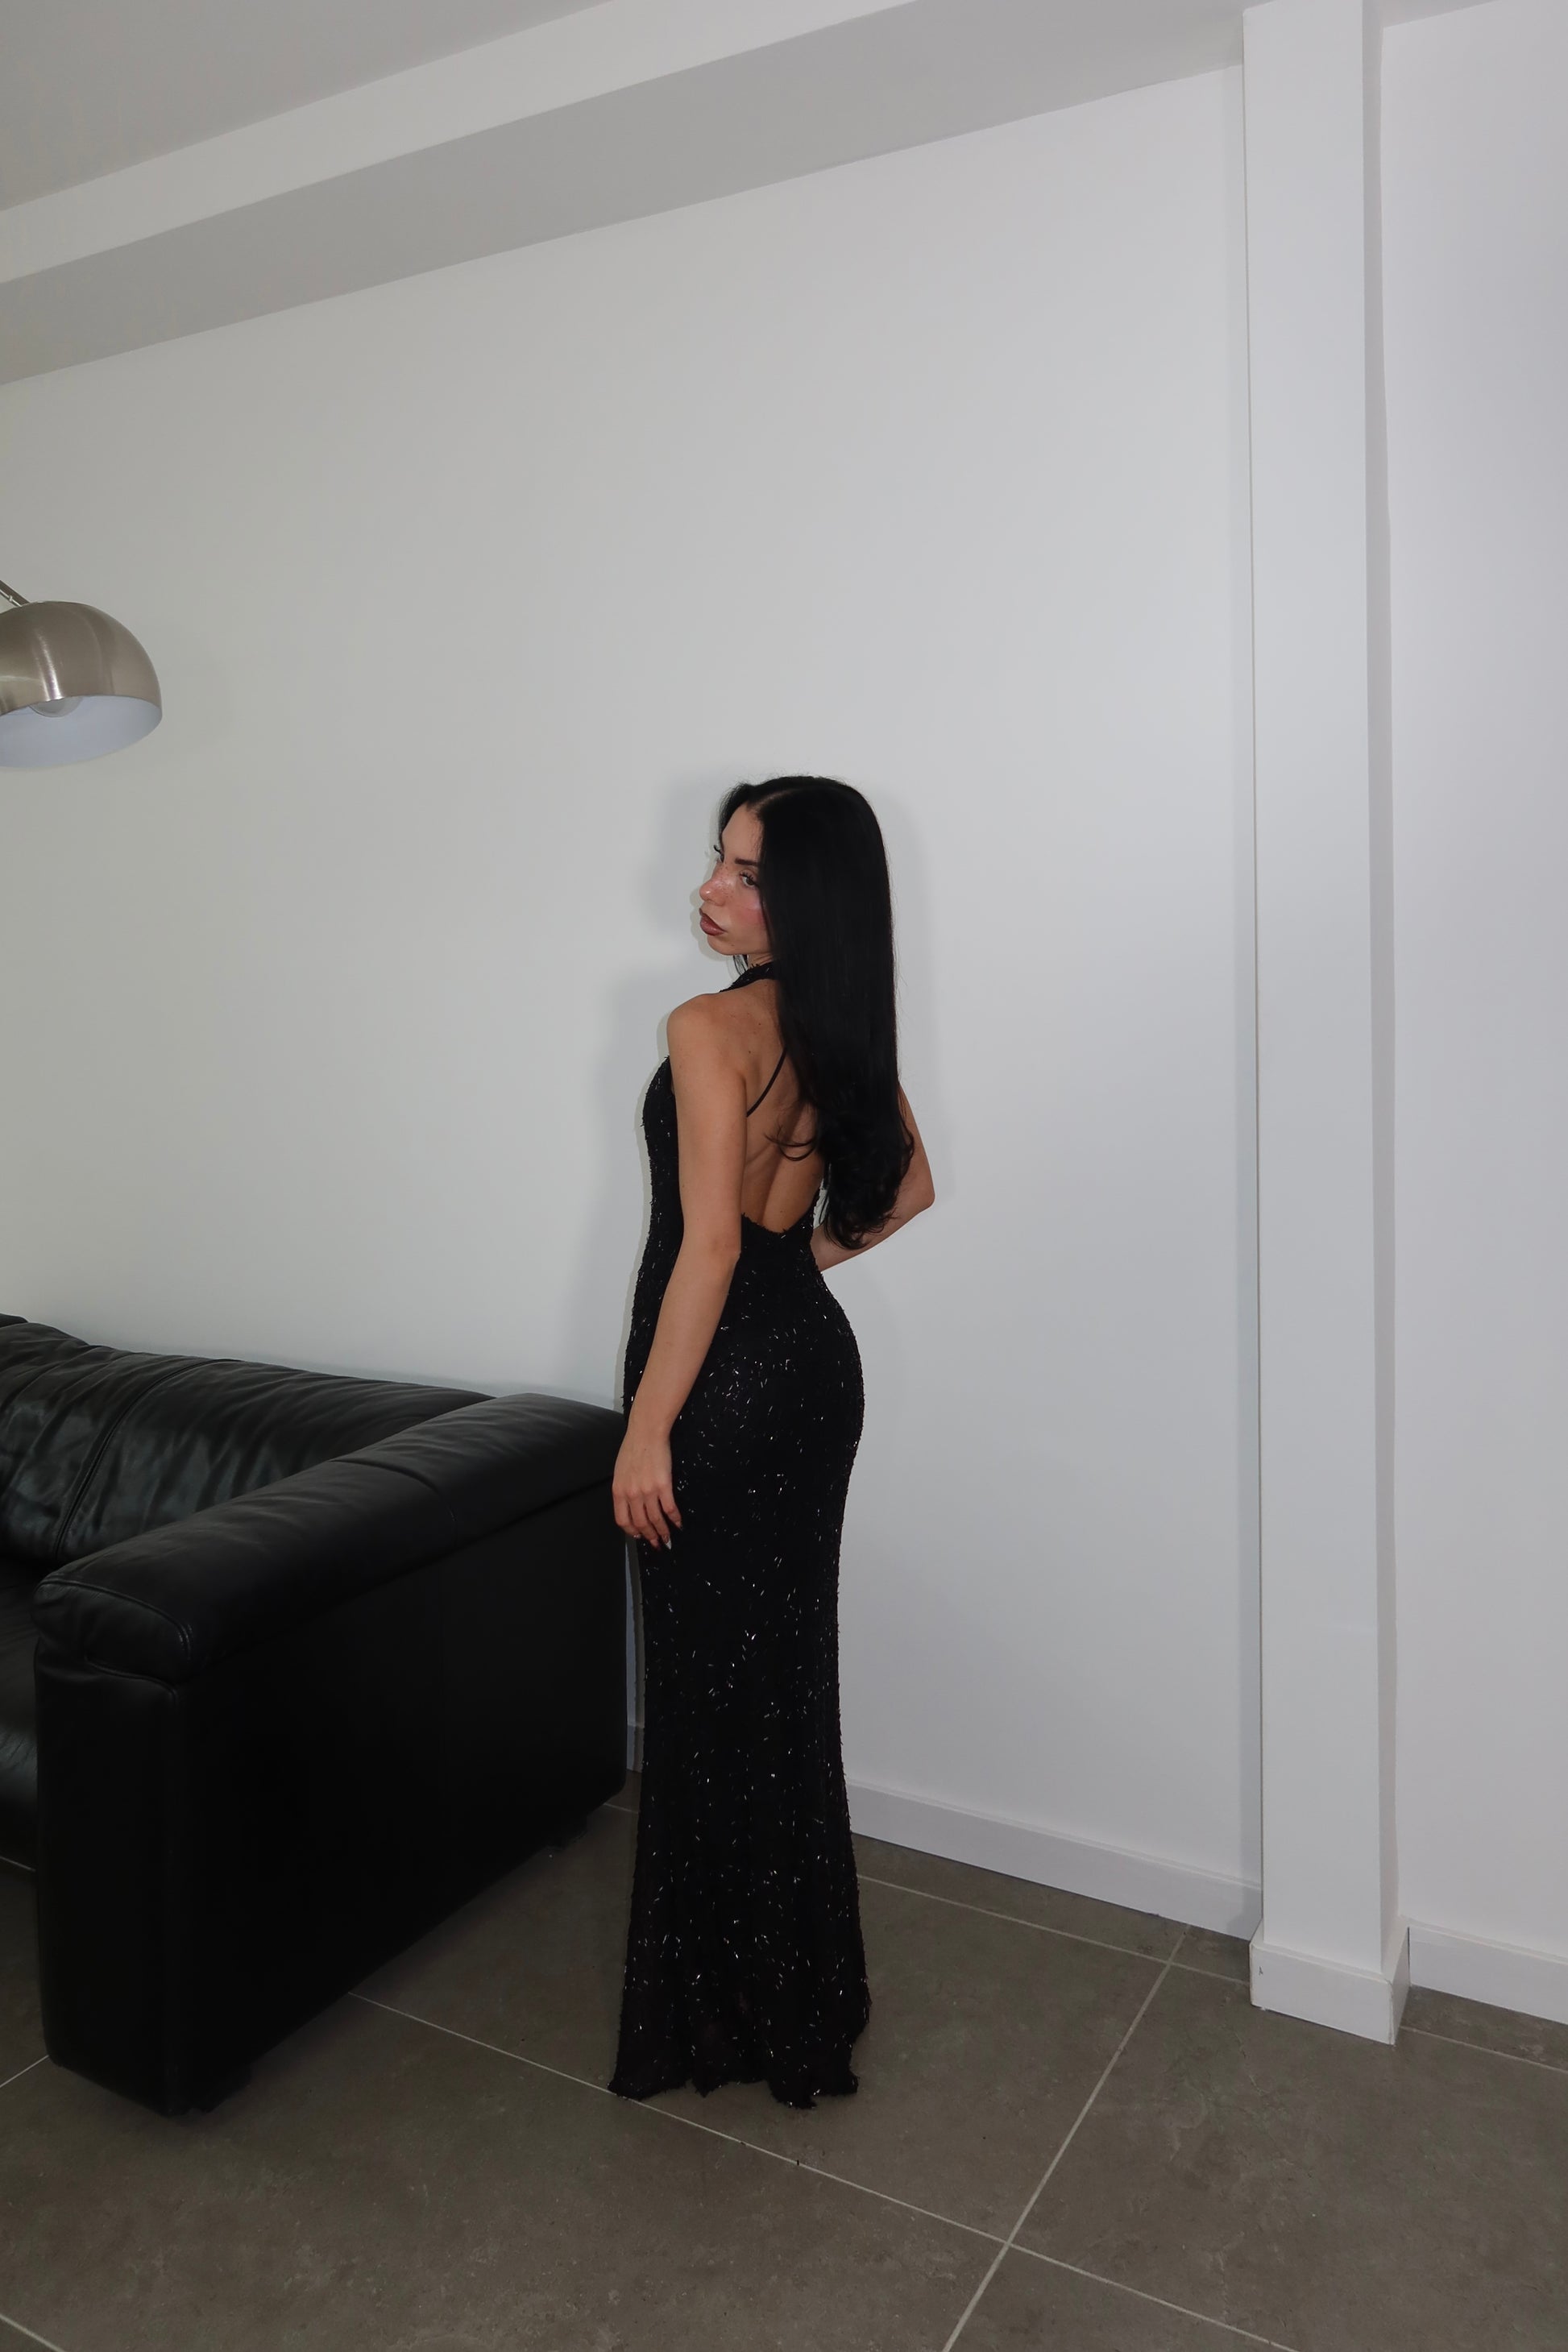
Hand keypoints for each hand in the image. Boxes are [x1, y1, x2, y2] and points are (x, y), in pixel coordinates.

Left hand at [612, 1426, 681, 1548]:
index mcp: (619, 1491)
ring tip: (668, 1538)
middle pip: (641, 1523)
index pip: (623, 1520)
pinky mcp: (663, 1485)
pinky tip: (679, 1524)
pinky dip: (675, 1519)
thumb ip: (624, 1489)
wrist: (646, 1433)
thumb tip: (631, 1504)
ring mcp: (647, 1491)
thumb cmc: (633, 1448)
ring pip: (655, 1519)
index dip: (632, 1531)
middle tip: (657, 1543)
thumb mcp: (620, 1472)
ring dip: (663, 1532)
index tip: (640, 1535)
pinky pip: (669, 1508)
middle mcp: (632, 1494)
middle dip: (650, 1537)